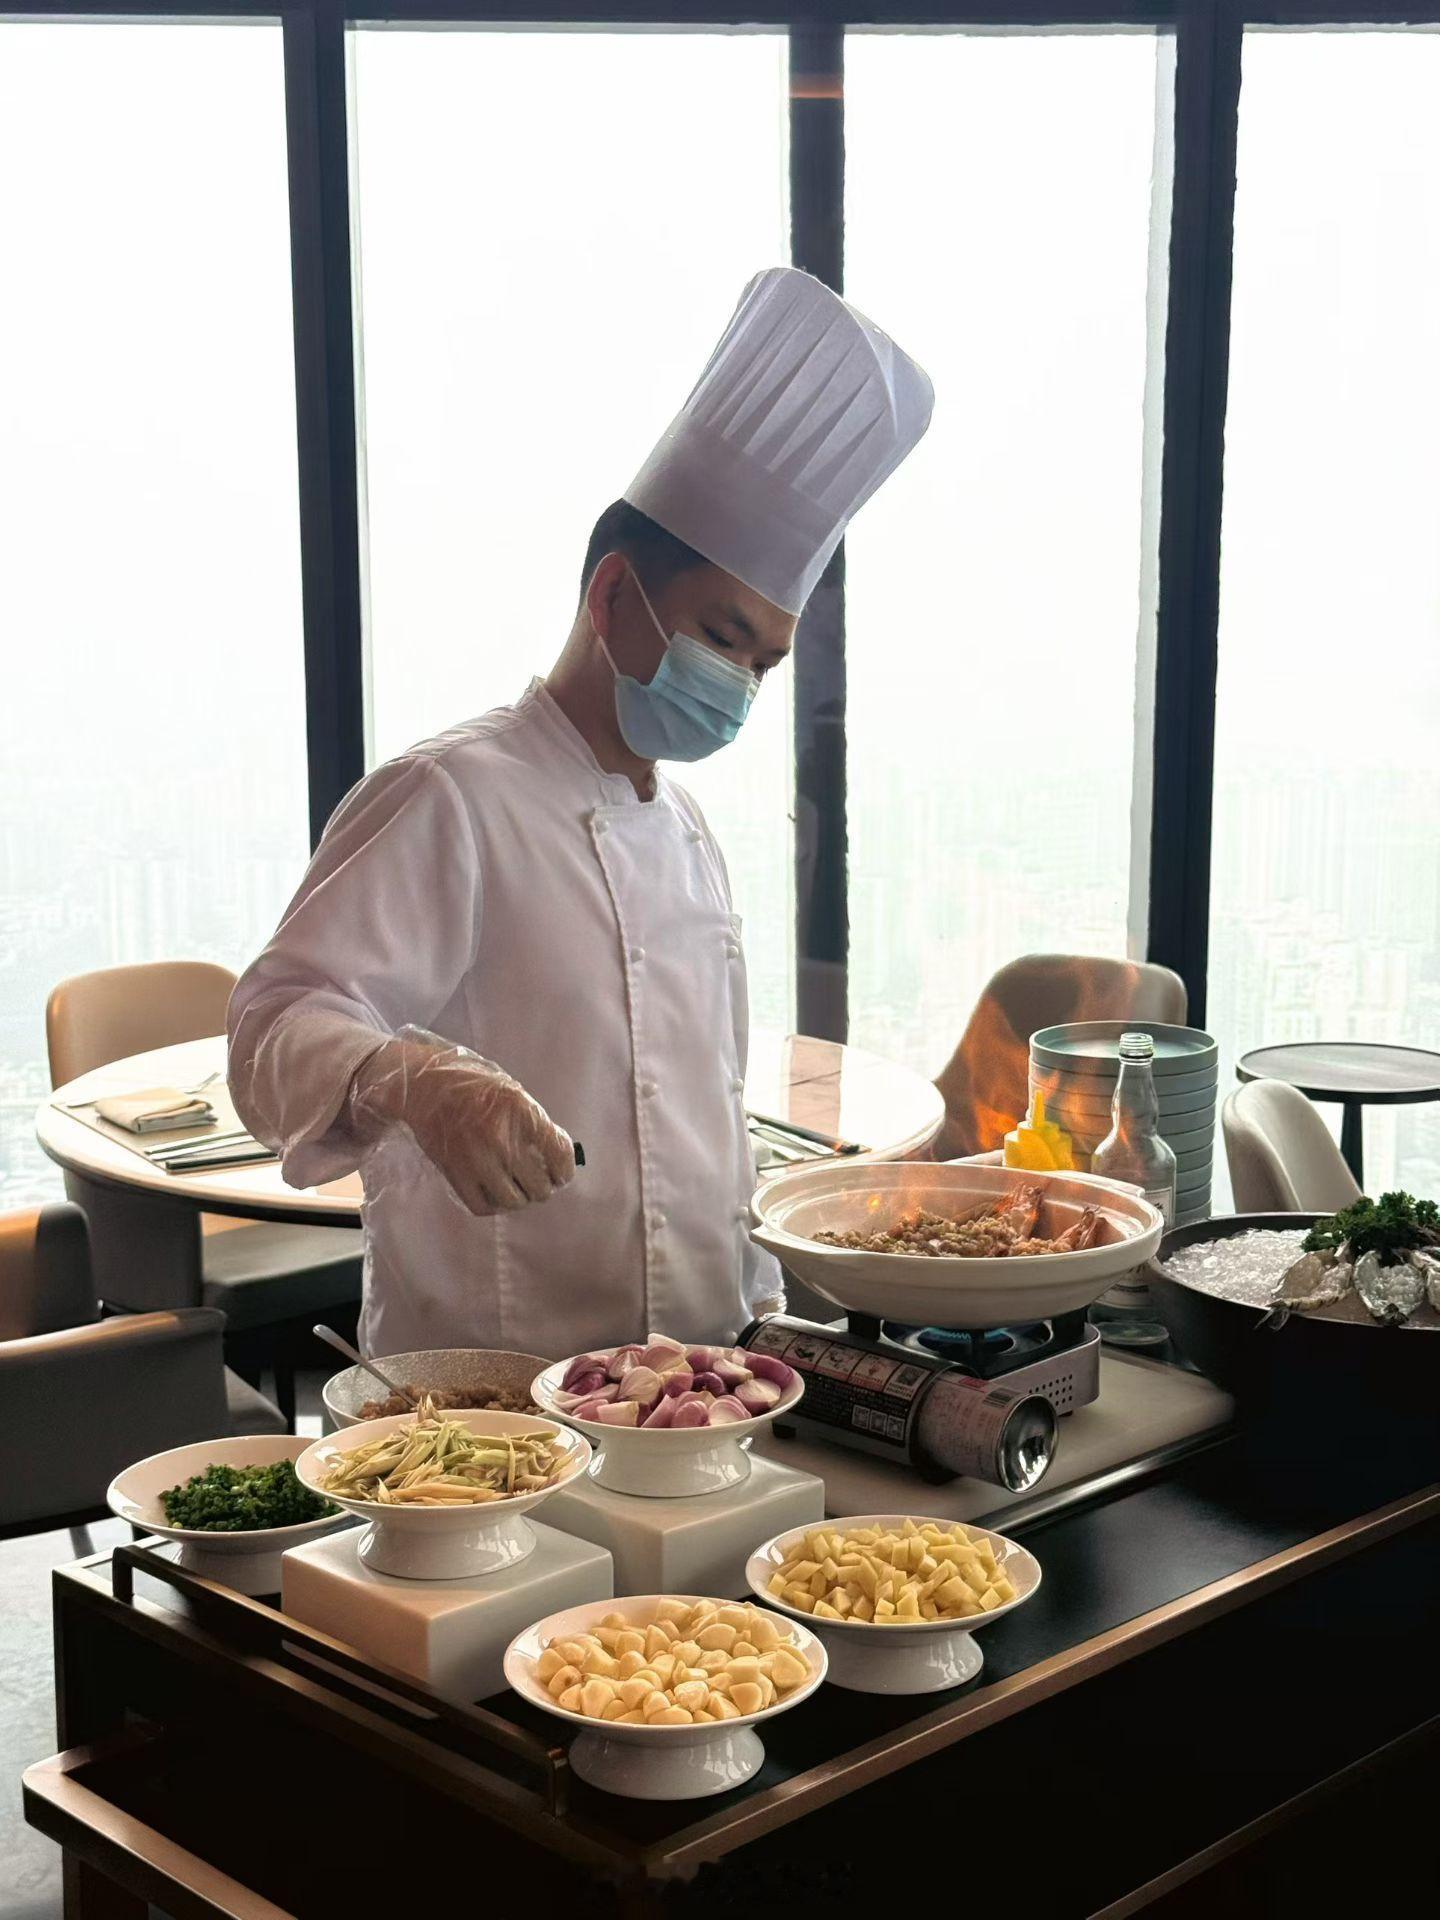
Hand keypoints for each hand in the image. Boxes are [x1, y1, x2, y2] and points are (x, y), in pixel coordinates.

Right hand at [349, 1029, 575, 1214]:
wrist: (427, 1085)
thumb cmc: (474, 1086)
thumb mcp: (514, 1094)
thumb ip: (535, 1124)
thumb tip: (556, 1158)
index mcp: (522, 1112)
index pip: (559, 1155)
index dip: (565, 1171)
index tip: (561, 1175)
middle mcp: (501, 1138)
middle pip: (539, 1187)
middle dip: (544, 1187)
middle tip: (539, 1182)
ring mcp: (477, 1159)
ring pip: (513, 1202)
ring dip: (520, 1199)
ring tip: (517, 1189)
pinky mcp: (455, 1173)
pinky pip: (483, 1206)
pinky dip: (493, 1205)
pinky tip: (495, 1193)